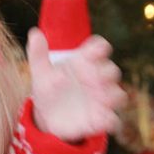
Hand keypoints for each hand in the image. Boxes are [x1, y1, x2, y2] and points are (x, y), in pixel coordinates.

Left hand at [27, 28, 125, 142]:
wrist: (47, 116)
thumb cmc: (48, 87)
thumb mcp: (40, 72)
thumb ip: (38, 54)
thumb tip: (35, 33)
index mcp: (84, 62)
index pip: (99, 49)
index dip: (100, 48)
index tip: (94, 52)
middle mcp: (97, 78)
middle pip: (112, 71)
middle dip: (106, 73)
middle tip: (93, 77)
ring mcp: (101, 99)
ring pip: (119, 95)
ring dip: (113, 95)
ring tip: (101, 98)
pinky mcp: (101, 118)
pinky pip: (113, 120)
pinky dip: (110, 119)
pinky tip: (102, 120)